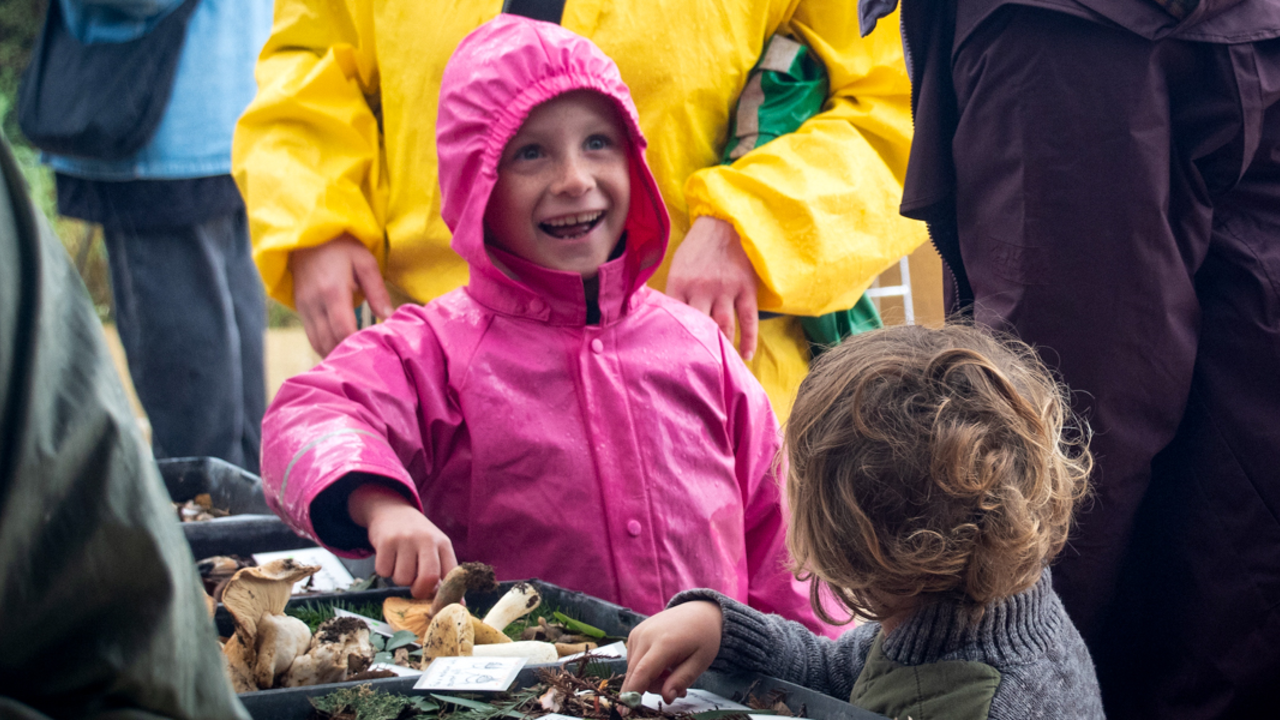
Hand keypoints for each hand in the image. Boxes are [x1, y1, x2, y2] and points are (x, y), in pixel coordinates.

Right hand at [289, 234, 396, 356]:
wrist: (307, 236)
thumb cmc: (342, 247)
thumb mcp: (365, 262)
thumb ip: (377, 291)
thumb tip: (389, 317)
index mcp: (333, 291)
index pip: (344, 330)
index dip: (358, 345)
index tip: (376, 350)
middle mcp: (314, 303)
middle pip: (330, 341)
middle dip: (348, 354)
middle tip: (369, 361)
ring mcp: (304, 307)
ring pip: (317, 343)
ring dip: (335, 354)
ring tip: (356, 360)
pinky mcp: (300, 309)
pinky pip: (311, 336)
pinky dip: (325, 346)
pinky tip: (341, 350)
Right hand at [348, 483, 456, 597]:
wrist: (391, 510)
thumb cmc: (416, 537)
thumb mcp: (434, 548)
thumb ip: (444, 573)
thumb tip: (458, 604)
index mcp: (443, 543)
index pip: (450, 575)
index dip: (445, 595)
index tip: (438, 606)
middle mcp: (426, 539)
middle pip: (428, 578)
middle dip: (420, 591)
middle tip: (415, 589)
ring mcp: (405, 539)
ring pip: (402, 579)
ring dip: (400, 579)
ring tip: (401, 564)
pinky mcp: (385, 541)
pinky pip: (383, 571)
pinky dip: (384, 571)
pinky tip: (389, 558)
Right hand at [622, 601, 722, 703]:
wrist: (698, 611)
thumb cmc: (703, 638)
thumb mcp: (700, 662)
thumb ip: (682, 680)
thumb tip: (666, 698)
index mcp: (664, 643)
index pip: (642, 673)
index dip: (632, 694)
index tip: (624, 713)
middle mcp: (645, 636)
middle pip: (636, 674)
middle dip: (652, 688)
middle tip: (676, 689)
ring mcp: (637, 632)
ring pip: (634, 670)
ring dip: (649, 679)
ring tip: (672, 672)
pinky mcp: (634, 633)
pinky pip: (633, 661)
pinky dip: (645, 668)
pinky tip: (662, 663)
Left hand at [665, 217, 759, 360]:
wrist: (726, 221)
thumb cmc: (698, 247)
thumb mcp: (677, 265)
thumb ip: (672, 292)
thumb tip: (661, 318)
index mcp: (680, 282)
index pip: (674, 318)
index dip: (674, 339)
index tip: (673, 359)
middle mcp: (702, 288)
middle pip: (698, 326)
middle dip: (698, 349)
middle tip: (698, 370)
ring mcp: (726, 289)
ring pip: (724, 327)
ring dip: (723, 348)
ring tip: (721, 366)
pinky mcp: (746, 288)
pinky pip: (749, 320)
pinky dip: (748, 340)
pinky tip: (746, 356)